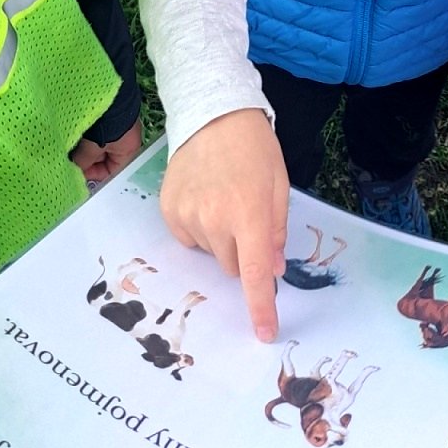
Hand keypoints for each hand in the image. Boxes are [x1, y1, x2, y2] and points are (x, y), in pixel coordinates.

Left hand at [70, 118, 143, 183]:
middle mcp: (125, 141)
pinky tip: (73, 136)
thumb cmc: (107, 126)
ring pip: (98, 145)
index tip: (75, 173)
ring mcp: (118, 127)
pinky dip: (86, 136)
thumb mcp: (94, 147)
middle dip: (86, 160)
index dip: (93, 175)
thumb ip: (83, 161)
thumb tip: (72, 169)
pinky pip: (96, 133)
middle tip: (68, 160)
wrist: (110, 95)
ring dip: (84, 148)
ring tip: (69, 148)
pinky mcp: (109, 116)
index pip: (111, 172)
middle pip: (103, 159)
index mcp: (128, 152)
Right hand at [160, 109, 287, 342]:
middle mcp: (215, 220)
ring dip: (220, 237)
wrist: (212, 114)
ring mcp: (187, 216)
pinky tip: (204, 197)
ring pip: (210, 252)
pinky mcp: (169, 211)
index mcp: (249, 214)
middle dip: (243, 251)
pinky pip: (189, 238)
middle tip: (245, 216)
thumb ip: (275, 232)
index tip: (264, 333)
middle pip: (232, 266)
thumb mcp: (279, 187)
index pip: (255, 275)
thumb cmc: (254, 149)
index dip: (261, 308)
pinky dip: (199, 228)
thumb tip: (272, 271)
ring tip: (223, 197)